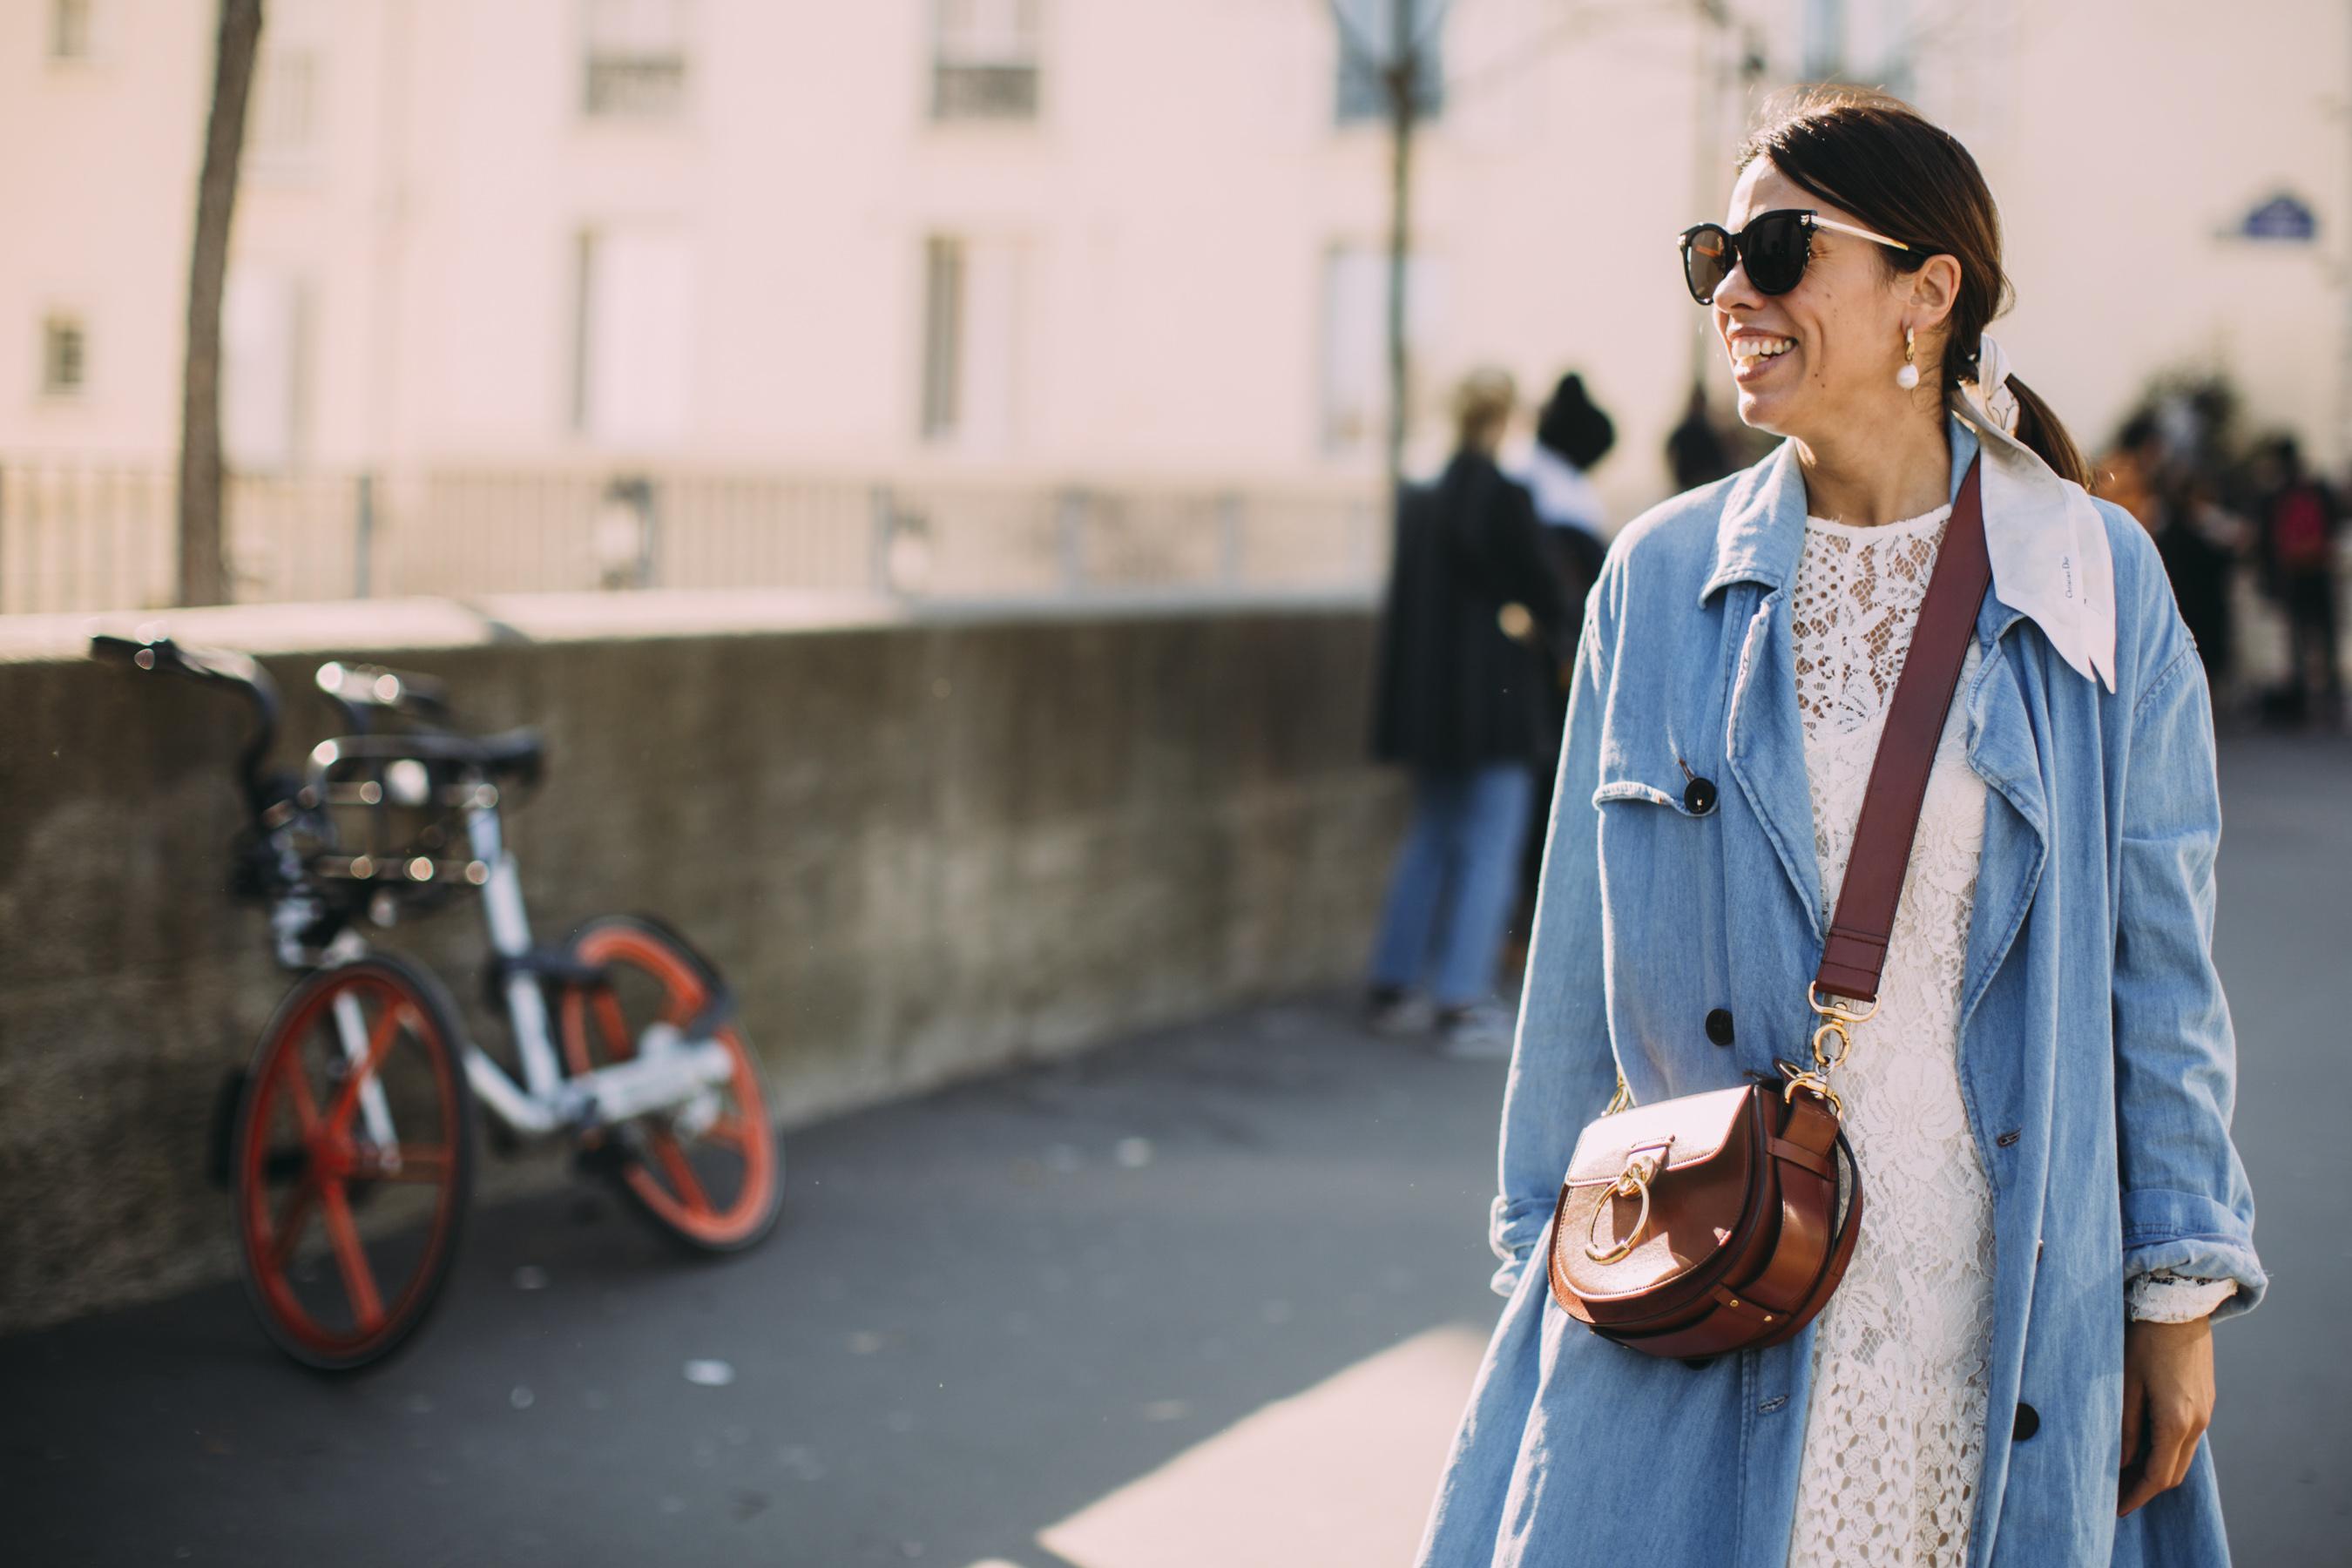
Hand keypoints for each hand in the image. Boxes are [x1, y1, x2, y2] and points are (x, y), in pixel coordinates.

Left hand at [2117, 1315, 2214, 1515]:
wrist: (2179, 1304)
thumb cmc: (2144, 1339)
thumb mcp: (2126, 1383)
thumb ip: (2126, 1426)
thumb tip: (2122, 1462)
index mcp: (2176, 1420)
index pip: (2158, 1475)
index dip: (2137, 1495)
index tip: (2117, 1507)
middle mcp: (2198, 1422)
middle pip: (2174, 1472)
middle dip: (2146, 1488)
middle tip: (2117, 1494)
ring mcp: (2206, 1411)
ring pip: (2183, 1456)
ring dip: (2158, 1469)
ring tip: (2126, 1473)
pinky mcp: (2205, 1400)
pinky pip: (2187, 1437)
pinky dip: (2167, 1450)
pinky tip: (2144, 1445)